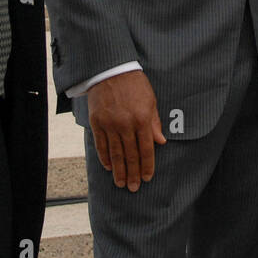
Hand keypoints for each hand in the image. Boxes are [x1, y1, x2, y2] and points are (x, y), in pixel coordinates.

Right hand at [86, 71, 165, 191]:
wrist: (111, 69)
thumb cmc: (134, 84)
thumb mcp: (151, 100)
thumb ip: (154, 123)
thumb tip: (161, 142)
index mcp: (142, 119)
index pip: (146, 149)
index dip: (147, 166)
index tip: (147, 178)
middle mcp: (126, 124)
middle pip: (130, 155)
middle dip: (133, 173)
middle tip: (133, 188)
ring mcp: (110, 124)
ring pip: (115, 153)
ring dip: (119, 171)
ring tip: (121, 183)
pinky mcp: (97, 122)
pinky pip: (101, 144)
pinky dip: (104, 158)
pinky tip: (109, 167)